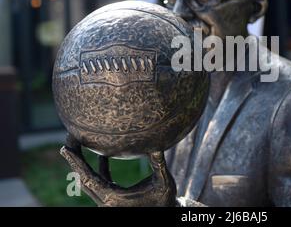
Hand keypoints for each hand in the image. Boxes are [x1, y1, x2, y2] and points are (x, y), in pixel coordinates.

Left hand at [60, 134, 176, 206]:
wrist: (164, 214)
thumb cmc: (164, 201)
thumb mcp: (163, 183)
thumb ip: (158, 165)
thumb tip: (156, 146)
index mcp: (113, 198)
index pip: (88, 177)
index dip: (76, 162)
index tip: (64, 147)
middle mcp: (105, 201)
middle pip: (83, 177)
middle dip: (74, 158)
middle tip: (68, 138)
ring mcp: (107, 200)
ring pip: (89, 179)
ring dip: (83, 162)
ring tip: (78, 143)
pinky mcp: (112, 197)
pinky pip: (100, 181)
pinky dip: (99, 168)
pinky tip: (102, 155)